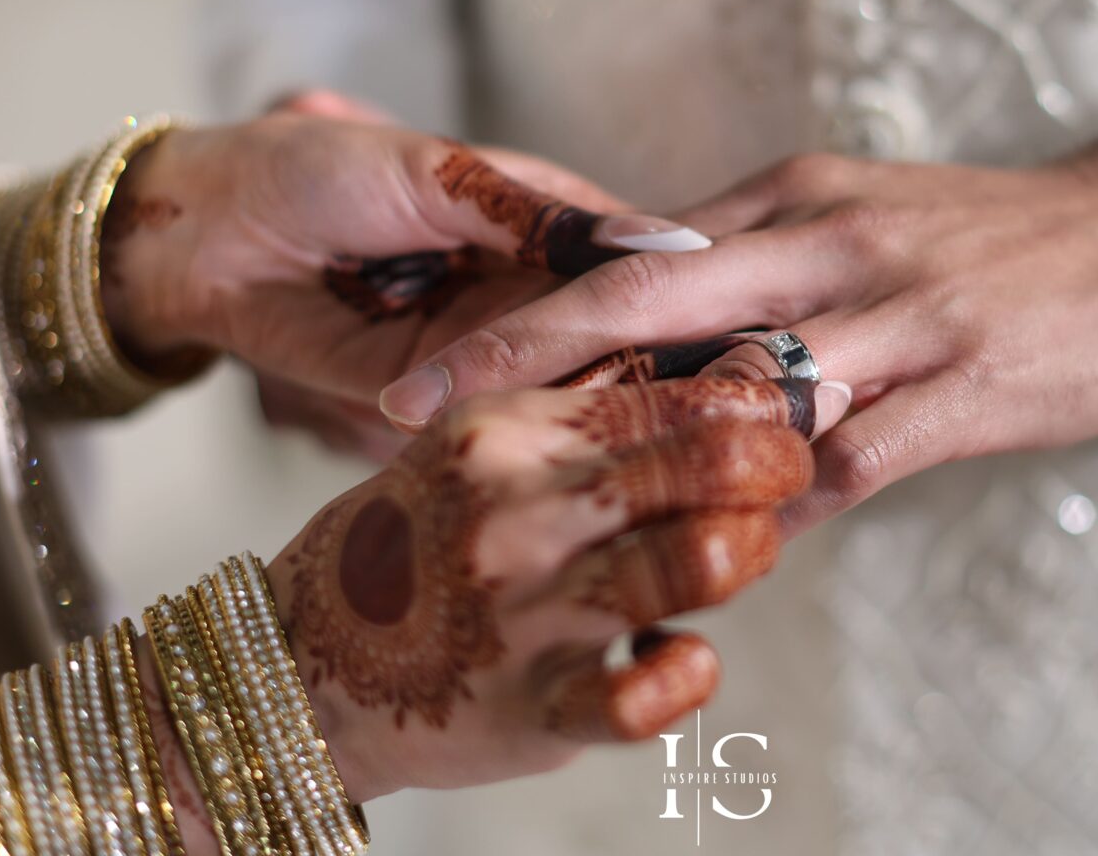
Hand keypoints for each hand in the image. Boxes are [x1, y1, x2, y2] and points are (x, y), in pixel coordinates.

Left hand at [97, 90, 709, 455]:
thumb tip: (652, 241)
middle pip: (618, 338)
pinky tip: (583, 456)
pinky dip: (527, 437)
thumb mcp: (438, 173)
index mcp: (545, 222)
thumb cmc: (318, 171)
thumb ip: (538, 216)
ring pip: (565, 390)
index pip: (642, 263)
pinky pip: (491, 423)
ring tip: (679, 441)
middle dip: (669, 369)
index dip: (696, 295)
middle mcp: (528, 294)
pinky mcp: (431, 402)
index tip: (765, 329)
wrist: (205, 230)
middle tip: (733, 409)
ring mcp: (484, 353)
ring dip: (610, 412)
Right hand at [264, 377, 835, 799]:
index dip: (757, 398)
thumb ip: (584, 421)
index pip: (669, 390)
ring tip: (742, 553)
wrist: (302, 658)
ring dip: (749, 553)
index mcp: (505, 428)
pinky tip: (685, 656)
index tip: (795, 405)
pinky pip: (647, 697)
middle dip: (779, 466)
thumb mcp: (481, 449)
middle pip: (707, 465)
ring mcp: (523, 611)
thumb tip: (731, 392)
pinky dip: (690, 675)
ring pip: (700, 561)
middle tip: (791, 474)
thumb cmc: (418, 540)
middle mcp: (516, 508)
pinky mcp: (531, 708)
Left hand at [378, 132, 1097, 531]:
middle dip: (522, 351)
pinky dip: (780, 504)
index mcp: (790, 196)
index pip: (632, 247)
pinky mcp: (963, 382)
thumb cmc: (981, 241)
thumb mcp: (856, 220)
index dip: (525, 301)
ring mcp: (897, 311)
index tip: (427, 348)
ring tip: (544, 499)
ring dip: (640, 445)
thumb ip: (754, 263)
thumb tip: (644, 316)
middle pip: (647, 292)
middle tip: (412, 410)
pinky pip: (850, 458)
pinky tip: (727, 544)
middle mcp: (827, 239)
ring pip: (740, 380)